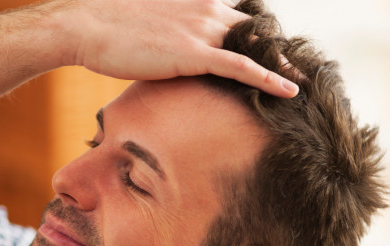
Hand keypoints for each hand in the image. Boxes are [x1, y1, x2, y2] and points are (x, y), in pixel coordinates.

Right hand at [57, 0, 297, 97]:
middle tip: (296, 67)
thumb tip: (168, 49)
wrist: (87, 26)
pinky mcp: (194, 53)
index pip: (240, 15)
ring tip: (302, 81)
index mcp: (197, 1)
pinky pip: (243, 67)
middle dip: (276, 48)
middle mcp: (206, 9)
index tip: (274, 49)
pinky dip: (270, 78)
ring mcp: (202, 29)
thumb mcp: (147, 23)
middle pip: (256, 29)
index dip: (258, 34)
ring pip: (256, 46)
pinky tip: (291, 91)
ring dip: (281, 64)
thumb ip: (170, 31)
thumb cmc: (108, 28)